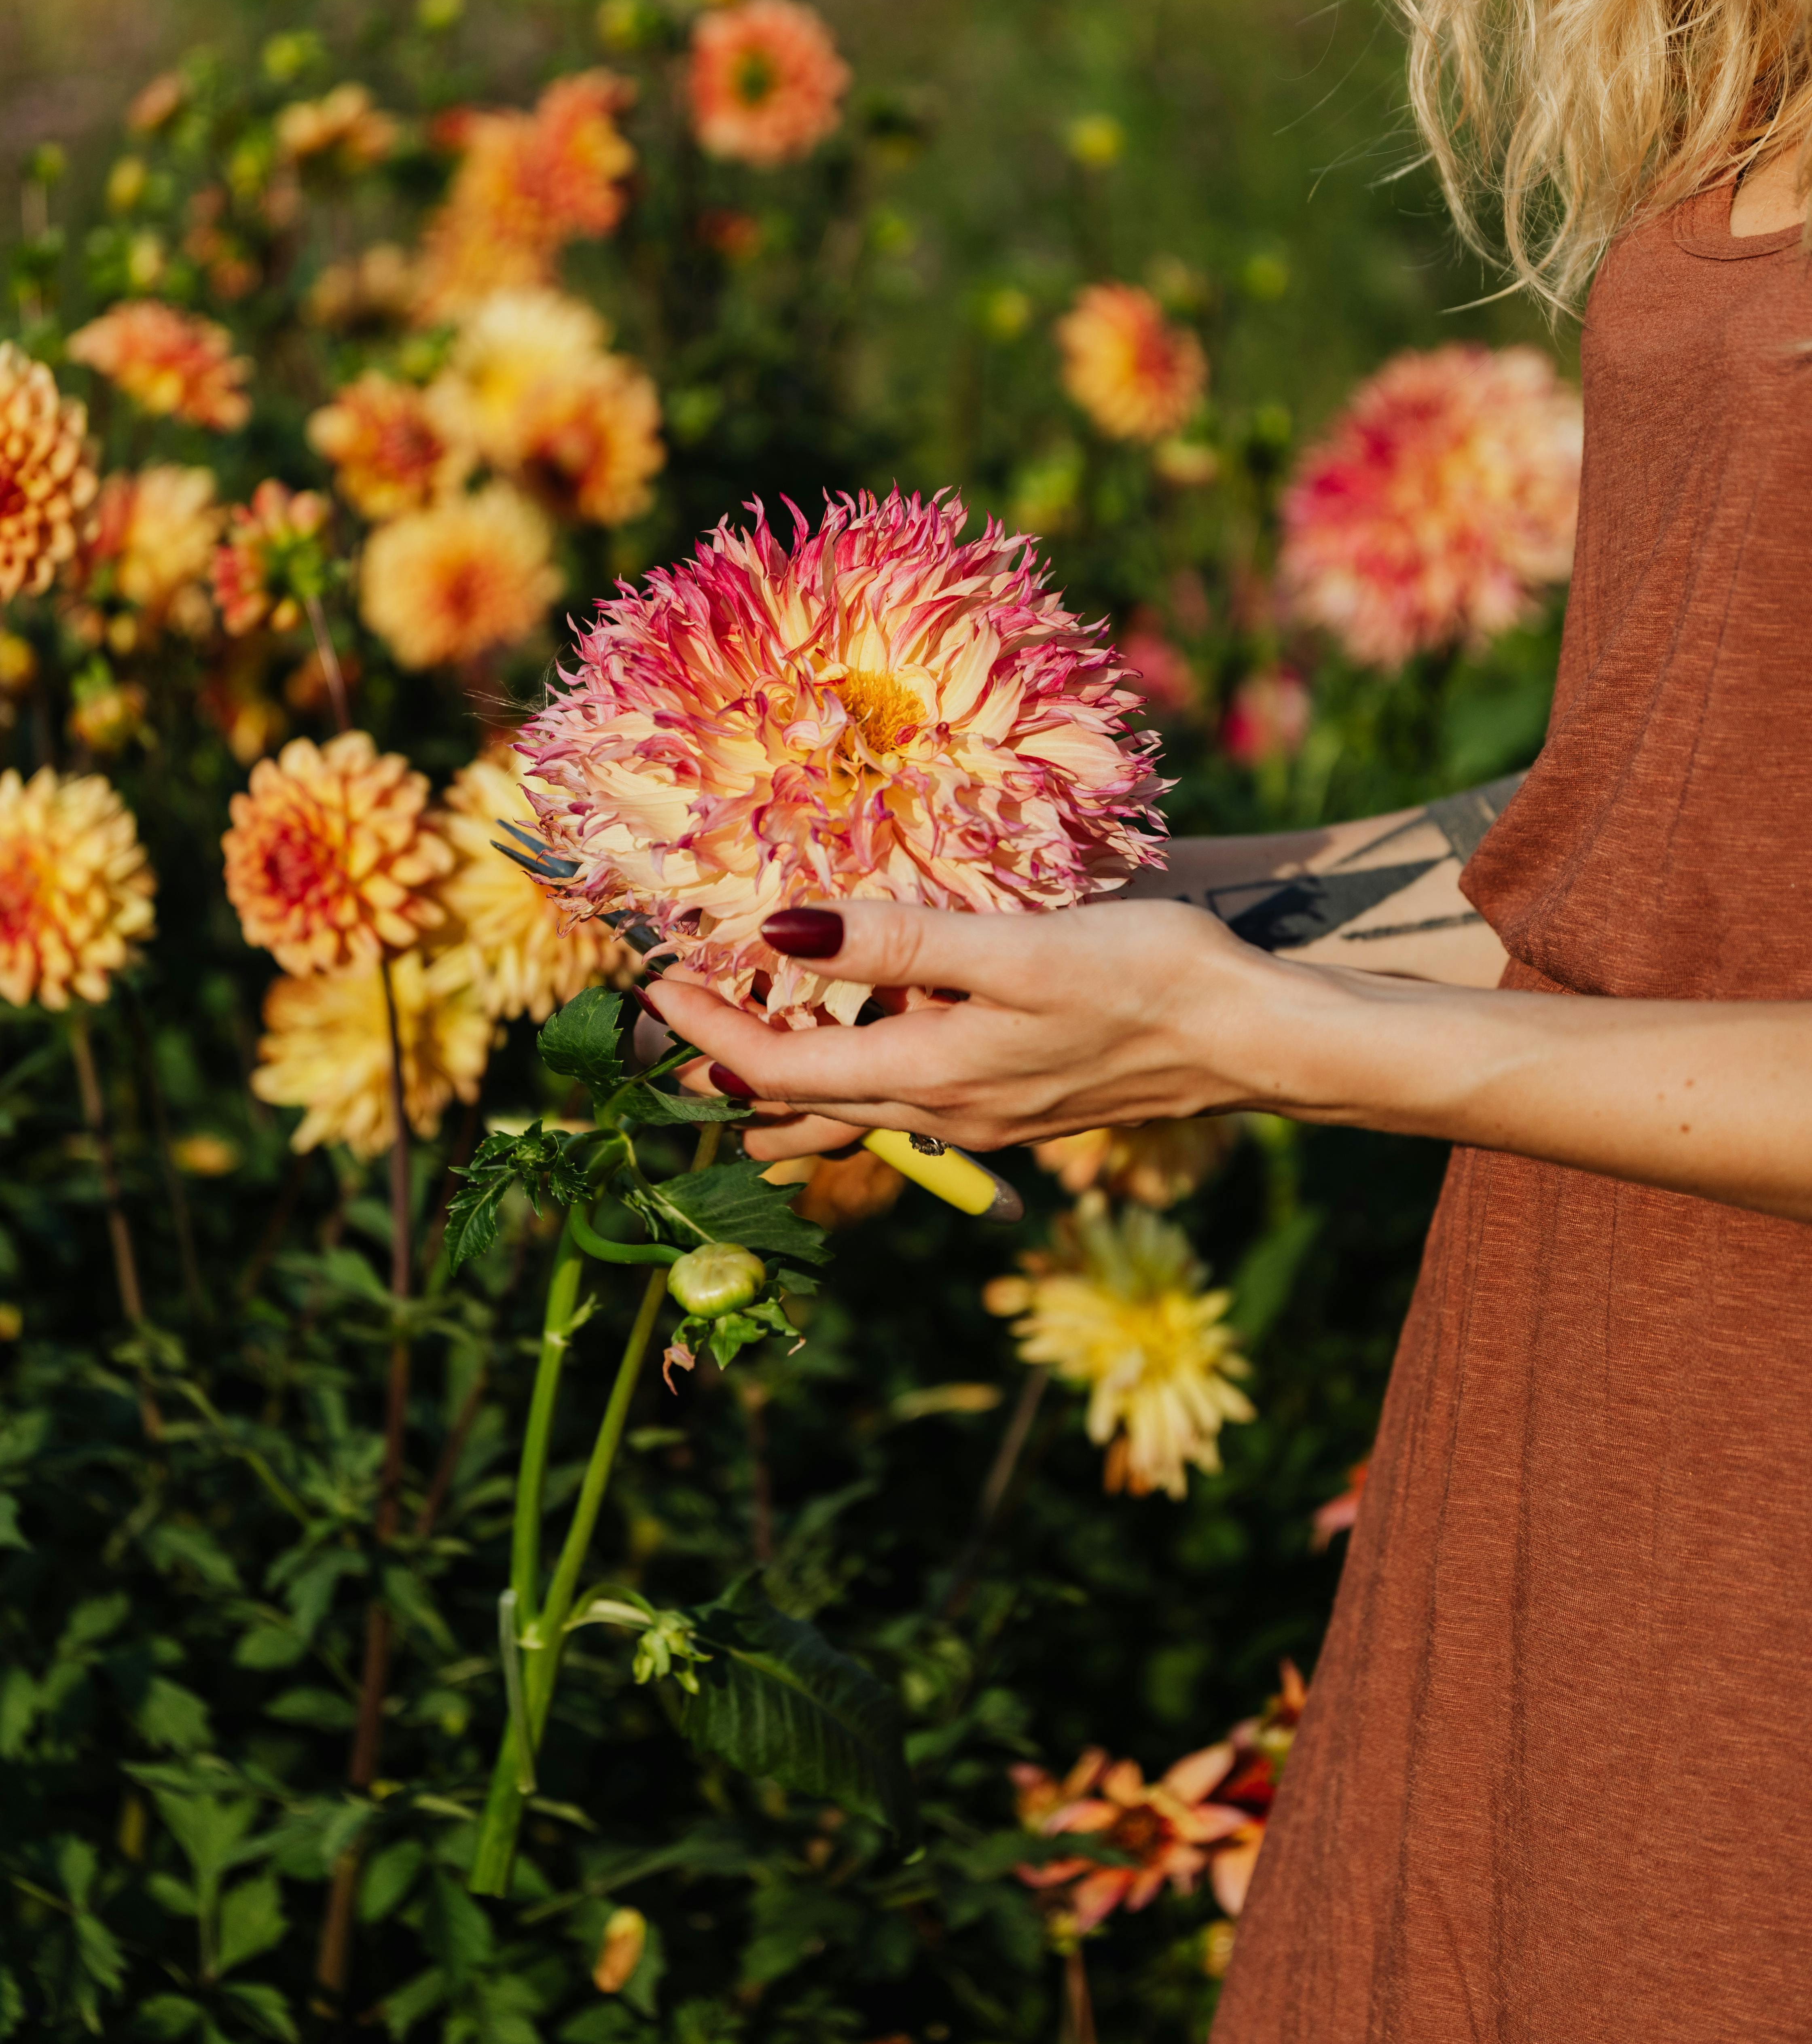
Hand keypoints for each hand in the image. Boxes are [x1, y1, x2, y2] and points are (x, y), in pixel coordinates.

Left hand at [645, 898, 1288, 1159]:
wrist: (1252, 1038)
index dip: (704, 1029)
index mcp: (929, 1073)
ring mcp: (980, 1112)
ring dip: (780, 1088)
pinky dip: (848, 1081)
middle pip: (798, 1104)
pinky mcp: (1014, 1098)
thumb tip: (780, 929)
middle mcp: (941, 1108)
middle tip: (661, 1025)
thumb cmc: (1144, 979)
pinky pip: (900, 1102)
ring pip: (848, 1114)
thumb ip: (897, 940)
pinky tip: (855, 1053)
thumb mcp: (1015, 947)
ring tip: (726, 1062)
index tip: (650, 982)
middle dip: (721, 1068)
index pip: (776, 1067)